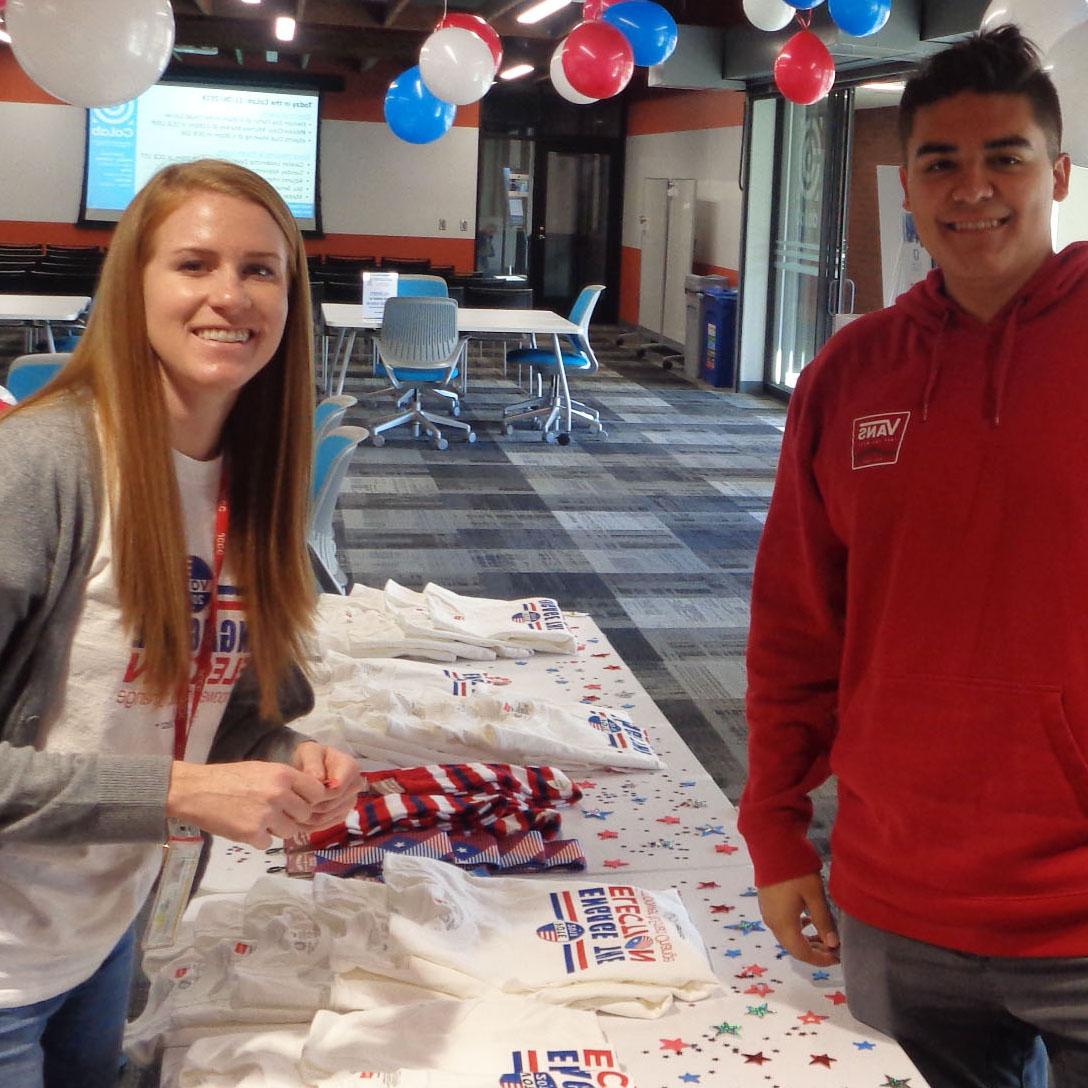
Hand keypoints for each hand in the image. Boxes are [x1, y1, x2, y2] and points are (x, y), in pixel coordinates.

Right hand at [166, 760, 329, 848]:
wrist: (195, 791)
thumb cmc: (229, 778)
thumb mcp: (262, 770)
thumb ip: (286, 782)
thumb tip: (308, 797)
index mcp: (283, 774)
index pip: (317, 792)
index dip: (310, 799)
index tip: (301, 802)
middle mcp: (279, 794)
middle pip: (305, 815)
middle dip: (293, 817)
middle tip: (276, 814)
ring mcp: (266, 815)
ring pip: (289, 832)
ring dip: (277, 829)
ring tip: (258, 819)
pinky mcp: (252, 834)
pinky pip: (267, 842)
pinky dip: (258, 839)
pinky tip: (245, 827)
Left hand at [289, 741, 360, 832]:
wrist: (311, 766)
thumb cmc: (311, 756)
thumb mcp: (309, 752)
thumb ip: (313, 763)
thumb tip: (319, 779)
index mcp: (351, 767)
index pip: (337, 789)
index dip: (318, 793)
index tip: (301, 791)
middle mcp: (355, 785)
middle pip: (333, 804)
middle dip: (312, 805)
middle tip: (292, 802)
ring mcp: (350, 801)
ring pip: (328, 816)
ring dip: (309, 816)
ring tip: (292, 809)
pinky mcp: (342, 813)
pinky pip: (326, 824)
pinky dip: (310, 824)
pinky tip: (297, 817)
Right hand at [757, 872, 839, 965]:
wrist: (771, 848)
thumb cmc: (795, 872)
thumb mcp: (815, 895)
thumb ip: (823, 921)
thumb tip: (833, 944)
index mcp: (784, 924)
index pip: (803, 953)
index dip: (821, 960)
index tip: (838, 957)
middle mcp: (773, 923)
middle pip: (794, 947)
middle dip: (814, 952)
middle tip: (833, 948)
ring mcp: (767, 913)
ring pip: (788, 937)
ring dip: (806, 941)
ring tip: (824, 935)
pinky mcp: (767, 904)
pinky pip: (783, 926)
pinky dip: (797, 930)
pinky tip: (808, 920)